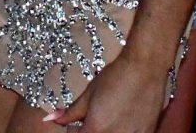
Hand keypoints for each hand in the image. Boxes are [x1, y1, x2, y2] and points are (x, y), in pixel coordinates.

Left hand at [42, 51, 167, 131]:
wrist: (145, 68)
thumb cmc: (115, 77)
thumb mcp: (89, 93)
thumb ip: (70, 111)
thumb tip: (50, 119)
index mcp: (95, 129)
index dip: (74, 132)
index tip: (75, 125)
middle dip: (88, 132)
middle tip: (91, 120)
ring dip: (105, 132)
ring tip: (107, 119)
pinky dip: (121, 131)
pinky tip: (122, 120)